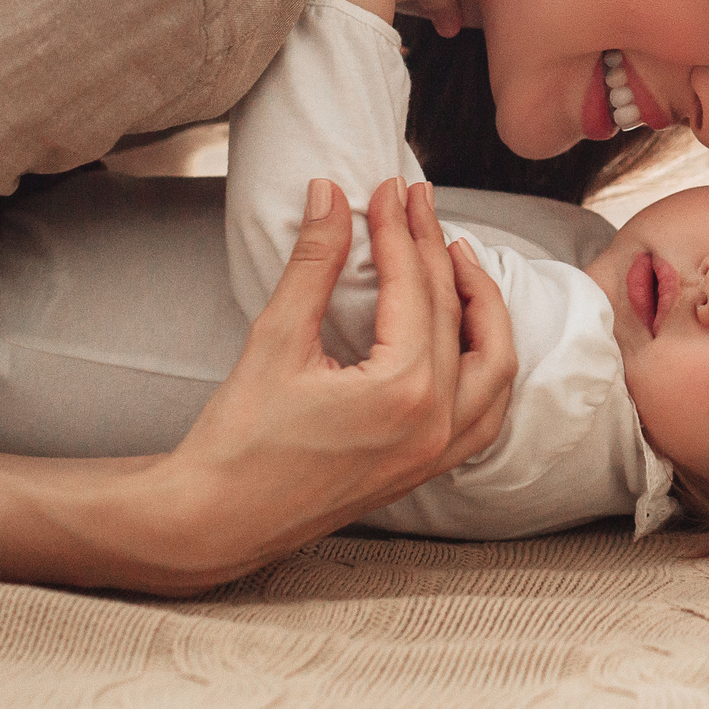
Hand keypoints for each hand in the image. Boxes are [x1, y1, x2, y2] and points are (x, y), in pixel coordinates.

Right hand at [157, 177, 517, 587]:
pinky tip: (467, 332)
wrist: (215, 520)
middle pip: (454, 315)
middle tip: (417, 204)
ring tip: (454, 257)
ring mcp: (438, 453)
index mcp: (403, 391)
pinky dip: (487, 364)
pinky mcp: (428, 469)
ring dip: (481, 307)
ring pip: (494, 365)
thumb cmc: (238, 437)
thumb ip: (314, 262)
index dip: (400, 230)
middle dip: (436, 250)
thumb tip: (330, 193)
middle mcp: (436, 424)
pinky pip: (486, 411)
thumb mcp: (276, 339)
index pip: (416, 288)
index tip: (387, 189)